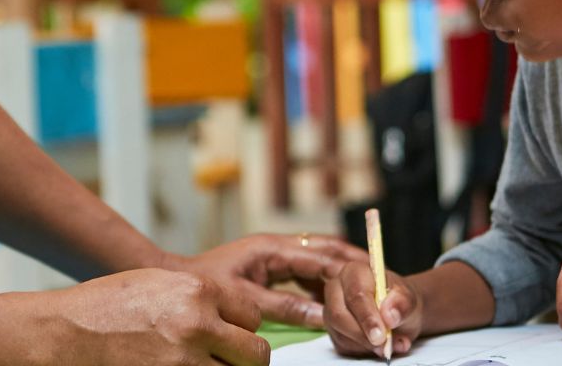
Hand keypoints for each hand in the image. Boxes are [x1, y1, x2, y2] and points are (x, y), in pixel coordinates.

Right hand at [37, 268, 269, 365]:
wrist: (64, 336)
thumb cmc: (103, 308)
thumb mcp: (157, 284)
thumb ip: (198, 297)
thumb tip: (230, 316)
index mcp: (197, 292)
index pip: (253, 316)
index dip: (241, 327)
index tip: (228, 334)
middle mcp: (198, 326)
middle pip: (256, 354)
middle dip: (244, 358)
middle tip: (226, 359)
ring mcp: (185, 364)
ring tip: (200, 365)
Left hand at [167, 233, 366, 326]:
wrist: (178, 279)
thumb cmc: (203, 283)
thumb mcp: (244, 299)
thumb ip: (282, 306)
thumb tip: (319, 315)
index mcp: (273, 248)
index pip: (322, 256)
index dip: (350, 269)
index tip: (374, 280)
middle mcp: (278, 247)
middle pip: (328, 251)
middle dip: (356, 264)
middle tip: (382, 278)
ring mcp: (276, 255)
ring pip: (321, 259)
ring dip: (344, 271)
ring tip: (369, 286)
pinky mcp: (273, 265)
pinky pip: (309, 270)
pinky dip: (327, 280)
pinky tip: (340, 295)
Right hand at [323, 260, 422, 359]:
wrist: (398, 312)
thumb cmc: (399, 300)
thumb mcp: (408, 298)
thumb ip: (402, 303)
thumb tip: (389, 315)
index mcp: (353, 272)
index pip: (355, 295)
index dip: (367, 316)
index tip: (380, 334)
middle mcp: (336, 289)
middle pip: (339, 315)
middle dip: (362, 334)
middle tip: (383, 345)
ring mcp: (331, 310)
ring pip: (340, 333)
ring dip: (366, 345)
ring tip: (389, 345)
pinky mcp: (334, 330)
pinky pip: (343, 345)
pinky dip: (363, 350)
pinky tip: (378, 347)